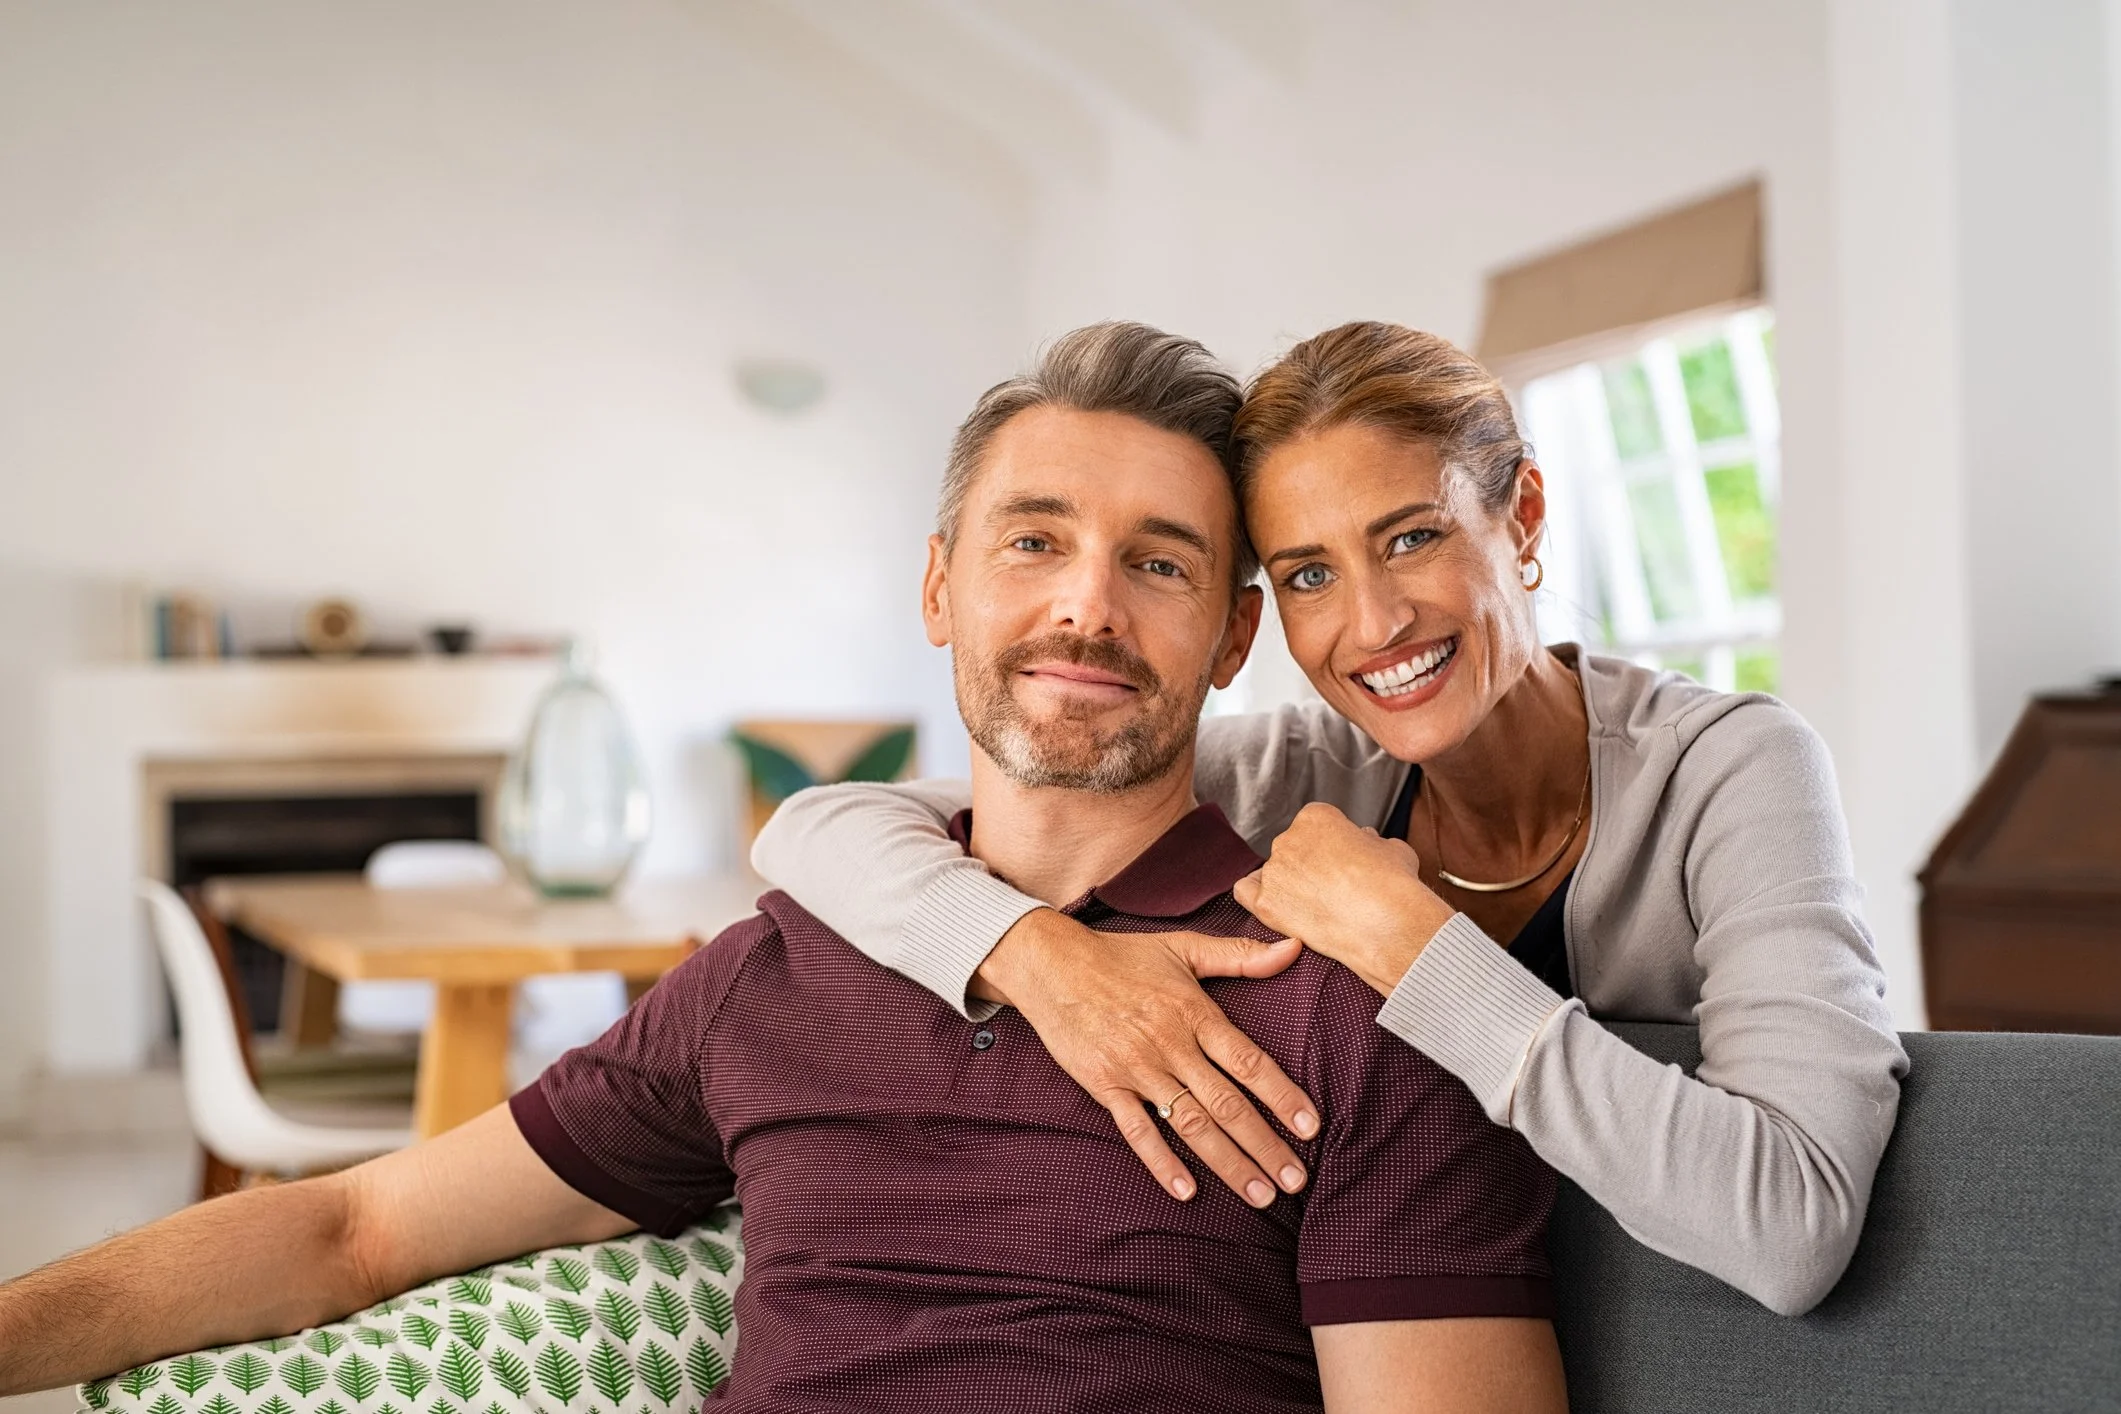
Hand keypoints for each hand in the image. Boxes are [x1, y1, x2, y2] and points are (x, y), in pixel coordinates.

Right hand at [975, 909, 1318, 1207]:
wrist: (1052, 965)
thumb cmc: (1123, 956)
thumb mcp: (1184, 947)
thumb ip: (1241, 954)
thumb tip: (1294, 946)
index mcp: (1195, 1013)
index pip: (1249, 1062)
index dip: (1281, 1096)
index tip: (1310, 1128)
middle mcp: (1171, 1045)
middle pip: (1227, 1104)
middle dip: (1265, 1145)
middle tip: (1296, 1181)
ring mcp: (1137, 1069)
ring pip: (1191, 1124)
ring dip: (1227, 1163)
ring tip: (1259, 1195)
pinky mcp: (1105, 1085)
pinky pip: (1138, 1130)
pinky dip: (1162, 1161)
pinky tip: (1187, 1191)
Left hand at [1232, 802, 1456, 997]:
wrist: (1388, 923)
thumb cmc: (1395, 885)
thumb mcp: (1393, 848)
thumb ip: (1371, 842)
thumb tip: (1366, 842)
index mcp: (1317, 817)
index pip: (1316, 825)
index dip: (1333, 845)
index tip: (1346, 863)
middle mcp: (1288, 838)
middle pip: (1293, 848)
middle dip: (1311, 865)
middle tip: (1335, 889)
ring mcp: (1275, 871)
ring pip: (1274, 873)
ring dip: (1291, 885)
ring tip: (1318, 907)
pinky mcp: (1266, 904)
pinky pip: (1247, 893)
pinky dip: (1259, 898)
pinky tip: (1280, 908)